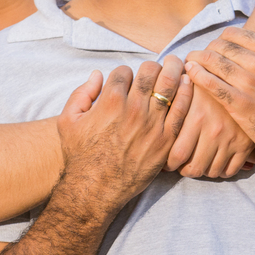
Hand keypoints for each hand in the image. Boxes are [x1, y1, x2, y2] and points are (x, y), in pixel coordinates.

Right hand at [57, 57, 193, 207]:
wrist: (95, 188)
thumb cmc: (80, 156)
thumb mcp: (68, 121)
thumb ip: (81, 93)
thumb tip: (97, 75)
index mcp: (110, 100)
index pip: (124, 71)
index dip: (125, 73)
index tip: (128, 79)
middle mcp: (133, 108)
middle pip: (150, 71)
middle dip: (153, 65)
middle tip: (157, 66)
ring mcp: (152, 123)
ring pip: (169, 84)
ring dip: (174, 71)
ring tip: (177, 65)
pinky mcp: (165, 139)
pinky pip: (181, 110)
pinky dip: (186, 93)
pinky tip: (187, 85)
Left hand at [166, 87, 254, 177]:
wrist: (247, 78)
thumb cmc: (214, 78)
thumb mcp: (193, 80)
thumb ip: (175, 94)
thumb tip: (157, 98)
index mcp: (196, 118)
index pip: (177, 155)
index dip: (169, 163)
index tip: (166, 161)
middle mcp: (213, 132)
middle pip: (194, 168)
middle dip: (184, 171)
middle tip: (181, 165)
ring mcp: (231, 140)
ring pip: (212, 172)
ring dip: (203, 171)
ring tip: (197, 162)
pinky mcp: (245, 144)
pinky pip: (230, 170)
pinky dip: (221, 171)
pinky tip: (214, 162)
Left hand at [184, 16, 254, 160]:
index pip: (233, 34)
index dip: (220, 39)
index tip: (216, 47)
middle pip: (219, 46)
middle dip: (206, 49)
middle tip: (200, 56)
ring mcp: (248, 84)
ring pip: (212, 61)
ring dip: (196, 59)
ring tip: (190, 62)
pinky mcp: (238, 104)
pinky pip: (210, 84)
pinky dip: (197, 75)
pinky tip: (190, 73)